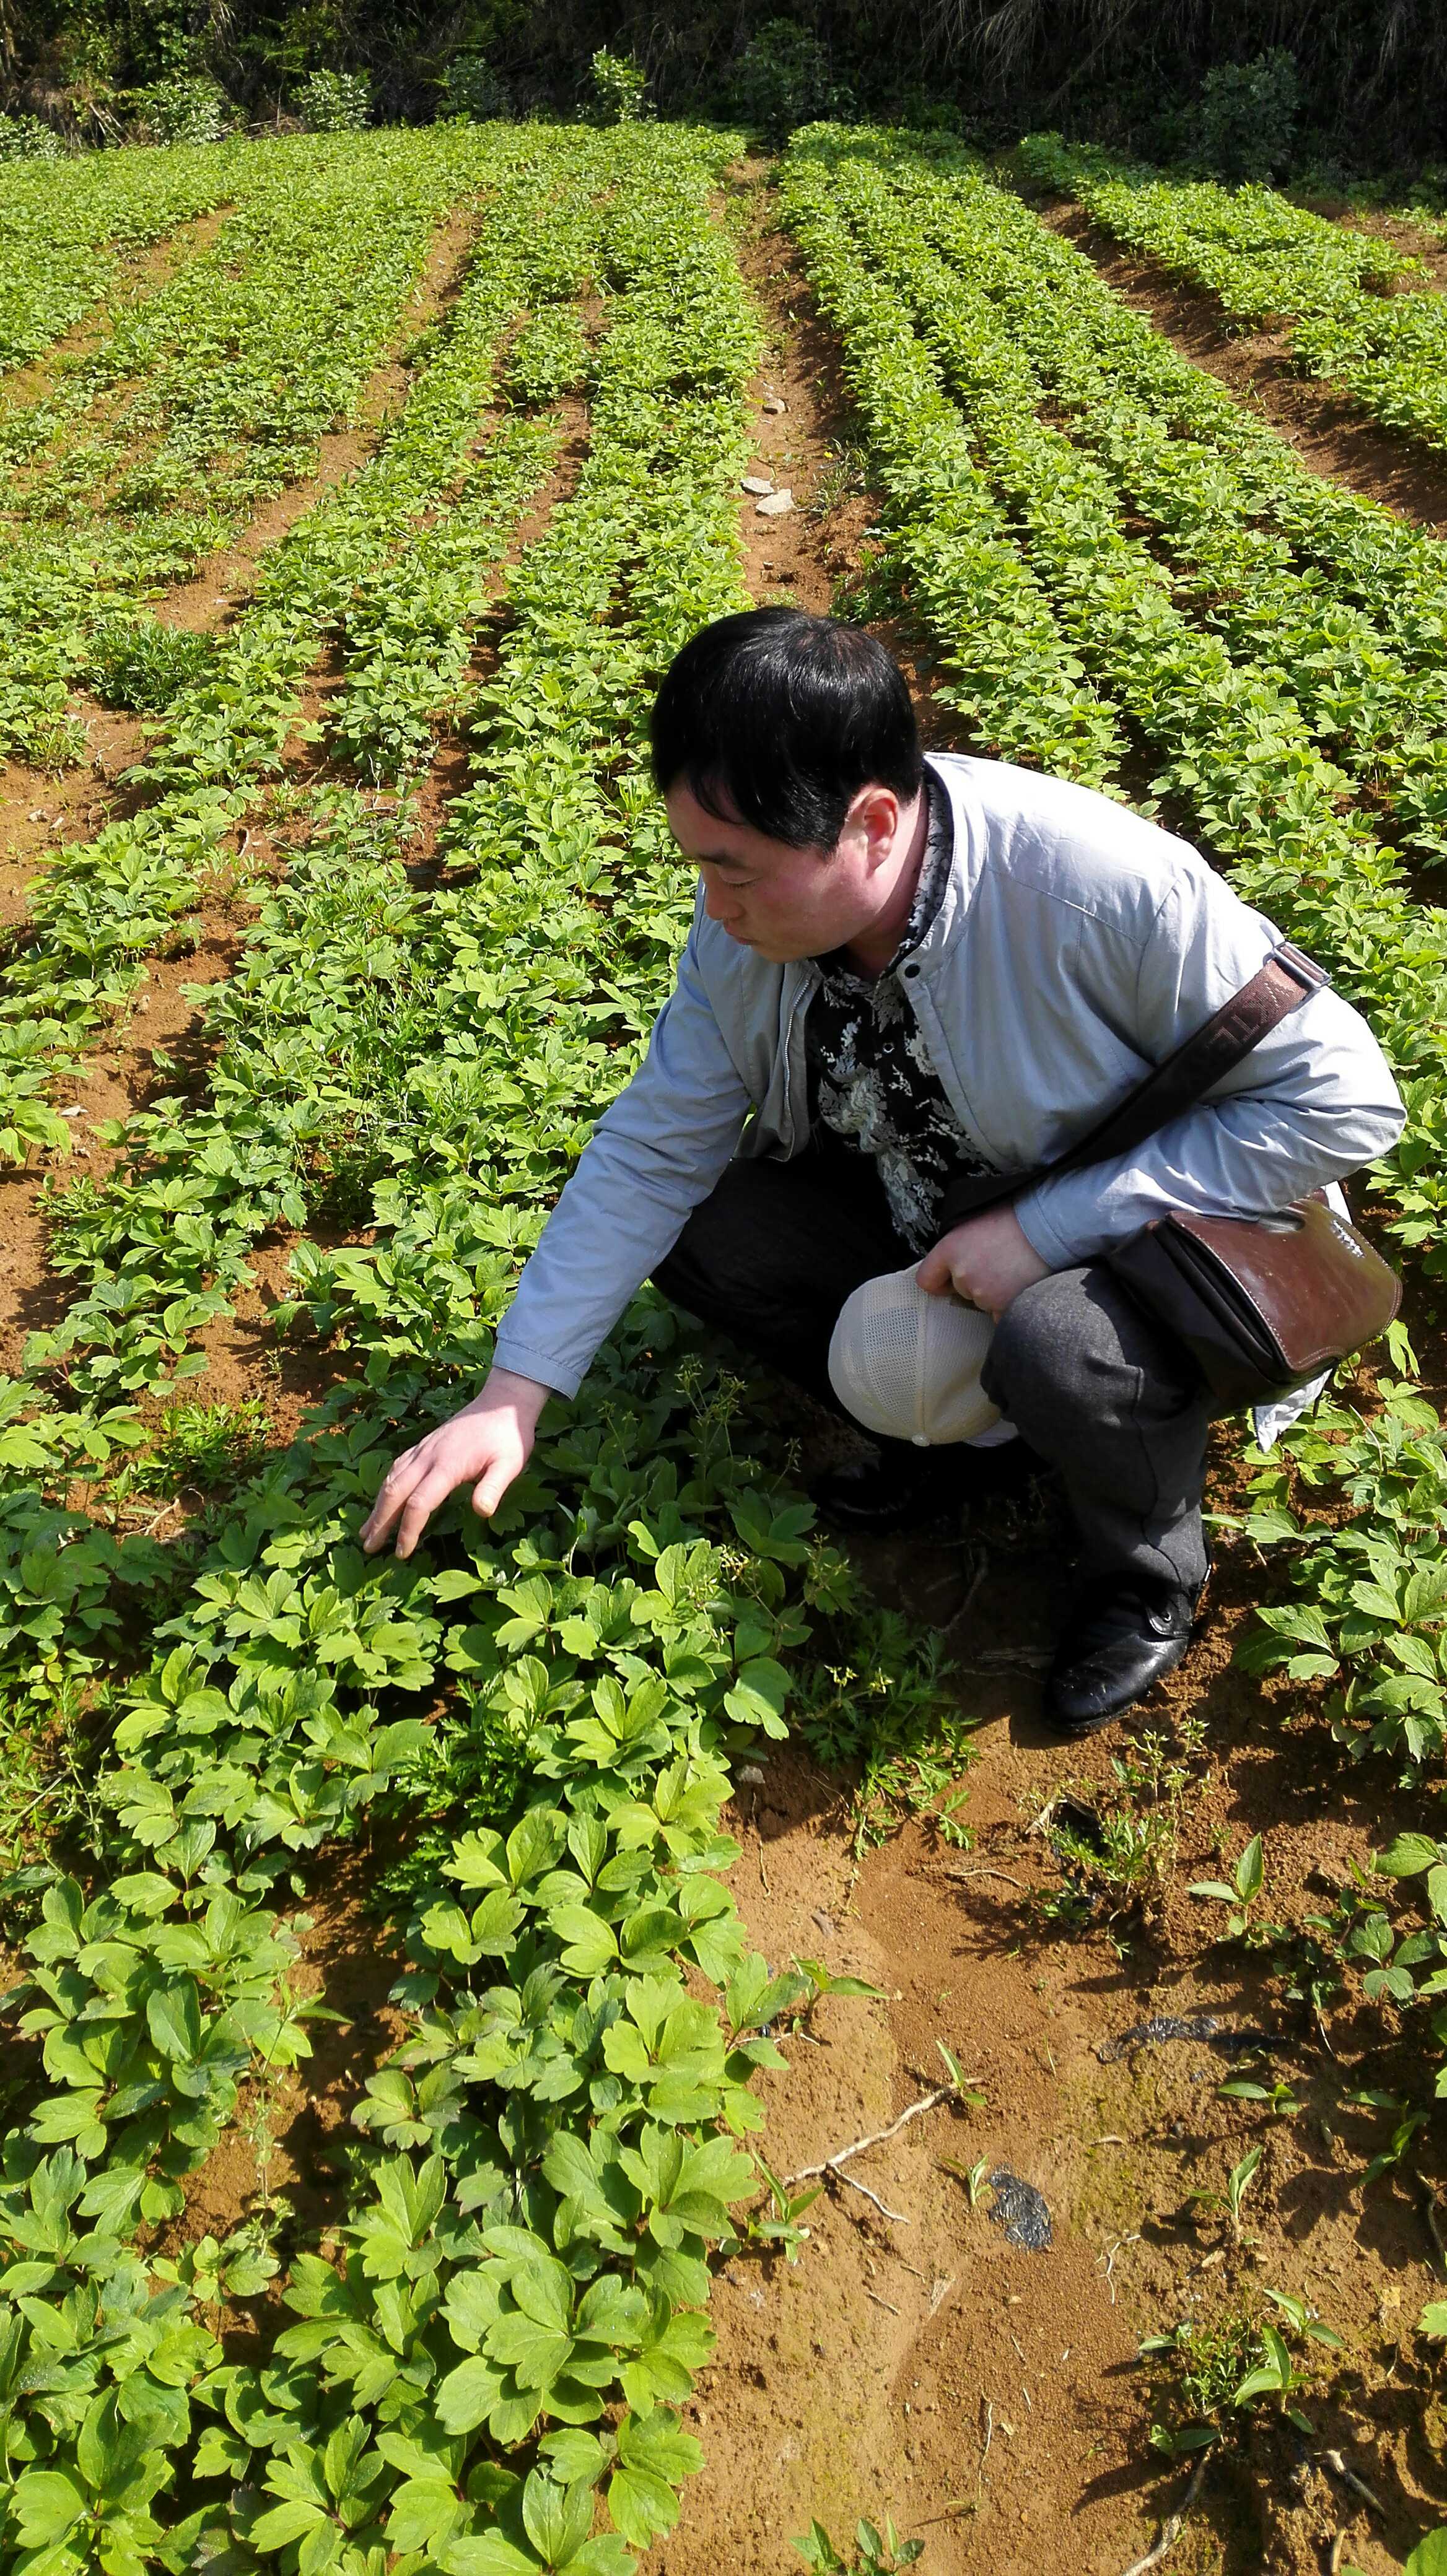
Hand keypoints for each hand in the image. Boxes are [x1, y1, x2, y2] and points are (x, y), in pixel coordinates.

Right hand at [360, 1367, 550, 1559]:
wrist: (503, 1402)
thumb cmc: (508, 1436)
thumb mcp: (510, 1463)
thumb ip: (494, 1487)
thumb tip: (481, 1512)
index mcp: (447, 1466)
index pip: (419, 1503)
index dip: (408, 1530)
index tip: (402, 1552)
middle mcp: (427, 1457)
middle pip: (394, 1492)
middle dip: (380, 1521)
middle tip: (369, 1547)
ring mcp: (423, 1449)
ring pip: (391, 1478)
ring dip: (377, 1505)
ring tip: (367, 1530)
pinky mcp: (424, 1445)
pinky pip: (397, 1466)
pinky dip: (386, 1485)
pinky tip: (383, 1498)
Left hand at [916, 1205, 1049, 1317]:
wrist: (1048, 1228)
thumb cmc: (1016, 1220)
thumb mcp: (974, 1223)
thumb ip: (957, 1247)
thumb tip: (952, 1263)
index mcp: (950, 1250)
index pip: (926, 1279)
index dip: (939, 1281)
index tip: (948, 1281)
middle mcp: (963, 1274)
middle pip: (960, 1291)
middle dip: (975, 1281)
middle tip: (998, 1262)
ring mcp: (984, 1294)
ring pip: (982, 1302)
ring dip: (994, 1292)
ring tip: (1012, 1269)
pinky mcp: (1004, 1307)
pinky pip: (1000, 1315)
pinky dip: (1009, 1305)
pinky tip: (1020, 1285)